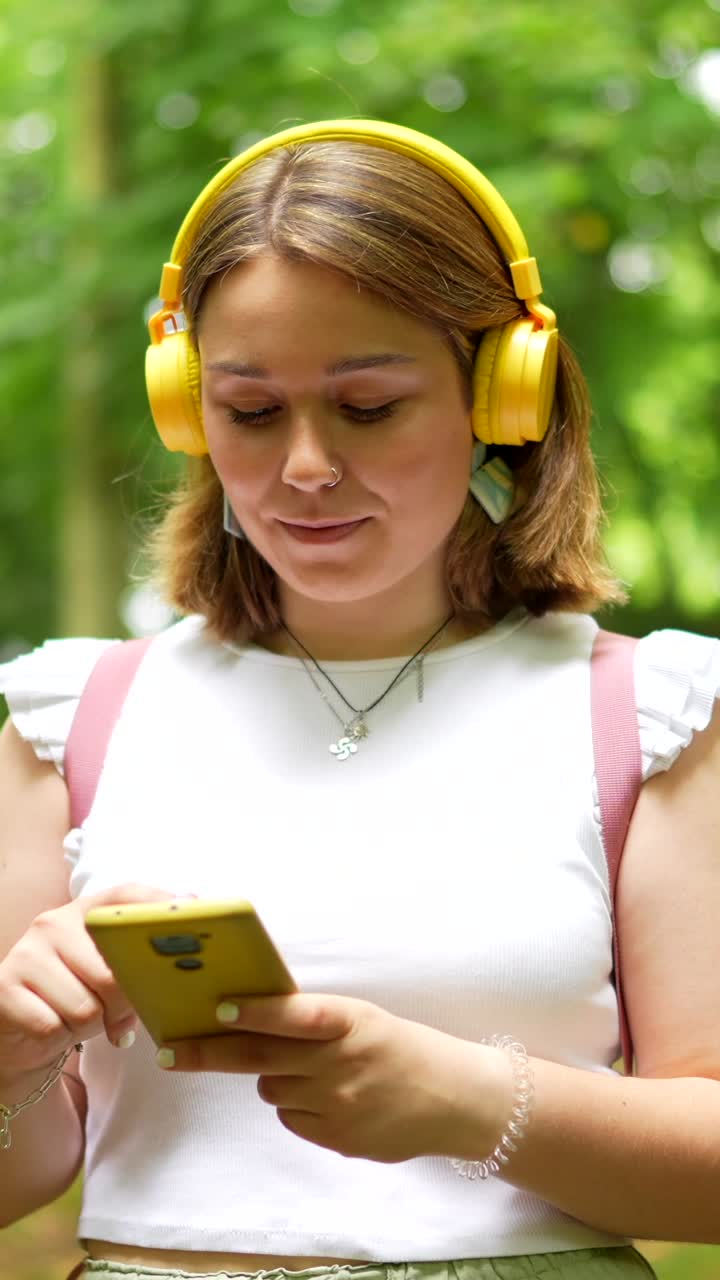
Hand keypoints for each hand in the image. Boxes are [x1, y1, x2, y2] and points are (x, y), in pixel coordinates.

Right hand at [0, 883, 185, 1086]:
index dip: (160, 905)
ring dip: (89, 1026)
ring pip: (84, 1006)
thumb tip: (189, 965)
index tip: (193, 915)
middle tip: (119, 1017)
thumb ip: (138, 961)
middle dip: (122, 1006)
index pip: (127, 895)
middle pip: (111, 973)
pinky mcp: (4, 988)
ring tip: (79, 1019)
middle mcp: (53, 923)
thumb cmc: (77, 995)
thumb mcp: (110, 973)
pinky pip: (52, 1025)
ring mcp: (26, 953)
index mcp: (85, 911)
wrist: (20, 1029)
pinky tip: (54, 1028)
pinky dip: (59, 1038)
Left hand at [158, 993, 511, 1162]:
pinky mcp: (337, 1138)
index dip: (257, 1010)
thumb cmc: (398, 1047)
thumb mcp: (363, 1019)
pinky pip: (291, 1117)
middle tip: (169, 1051)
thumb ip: (315, 1020)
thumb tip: (249, 1015)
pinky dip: (298, 1105)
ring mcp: (338, 1104)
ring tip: (316, 1071)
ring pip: (272, 1088)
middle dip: (208, 1053)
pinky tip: (331, 1097)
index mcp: (350, 1021)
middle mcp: (341, 1062)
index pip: (296, 1014)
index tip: (218, 1007)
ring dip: (276, 1076)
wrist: (452, 1098)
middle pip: (260, 1057)